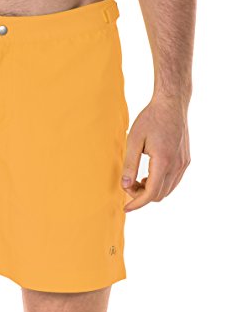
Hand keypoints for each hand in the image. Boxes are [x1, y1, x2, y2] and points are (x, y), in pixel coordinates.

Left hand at [121, 94, 190, 212]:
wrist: (171, 104)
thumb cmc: (150, 119)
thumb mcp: (134, 140)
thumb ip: (130, 164)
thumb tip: (125, 185)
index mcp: (164, 162)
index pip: (151, 193)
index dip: (137, 203)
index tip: (125, 207)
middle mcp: (177, 166)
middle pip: (159, 195)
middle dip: (141, 195)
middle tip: (127, 185)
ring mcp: (184, 164)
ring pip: (167, 190)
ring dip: (151, 190)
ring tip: (136, 179)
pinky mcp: (186, 160)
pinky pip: (173, 181)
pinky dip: (160, 184)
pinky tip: (148, 175)